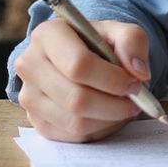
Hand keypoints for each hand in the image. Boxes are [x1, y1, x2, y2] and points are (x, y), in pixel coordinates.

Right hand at [14, 18, 151, 142]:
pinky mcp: (36, 120)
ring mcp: (28, 96)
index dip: (112, 79)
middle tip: (135, 100)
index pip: (78, 65)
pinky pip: (71, 135)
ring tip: (124, 106)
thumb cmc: (101, 42)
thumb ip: (133, 41)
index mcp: (48, 34)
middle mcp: (30, 65)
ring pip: (74, 121)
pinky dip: (97, 129)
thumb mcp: (122, 31)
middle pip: (76, 98)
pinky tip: (108, 114)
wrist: (83, 57)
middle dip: (113, 104)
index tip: (135, 83)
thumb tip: (139, 72)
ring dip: (108, 118)